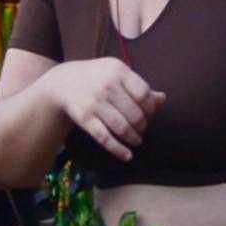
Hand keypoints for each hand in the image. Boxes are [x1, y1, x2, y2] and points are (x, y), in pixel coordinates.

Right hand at [44, 57, 161, 158]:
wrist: (62, 82)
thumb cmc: (99, 78)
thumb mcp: (118, 75)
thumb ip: (139, 87)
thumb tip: (162, 99)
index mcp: (118, 70)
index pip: (144, 94)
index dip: (150, 108)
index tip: (149, 114)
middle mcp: (106, 85)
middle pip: (135, 114)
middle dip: (142, 125)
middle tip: (141, 128)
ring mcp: (94, 102)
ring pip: (122, 127)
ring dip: (133, 138)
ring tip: (136, 139)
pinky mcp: (83, 117)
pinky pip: (105, 137)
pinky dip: (118, 149)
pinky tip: (127, 156)